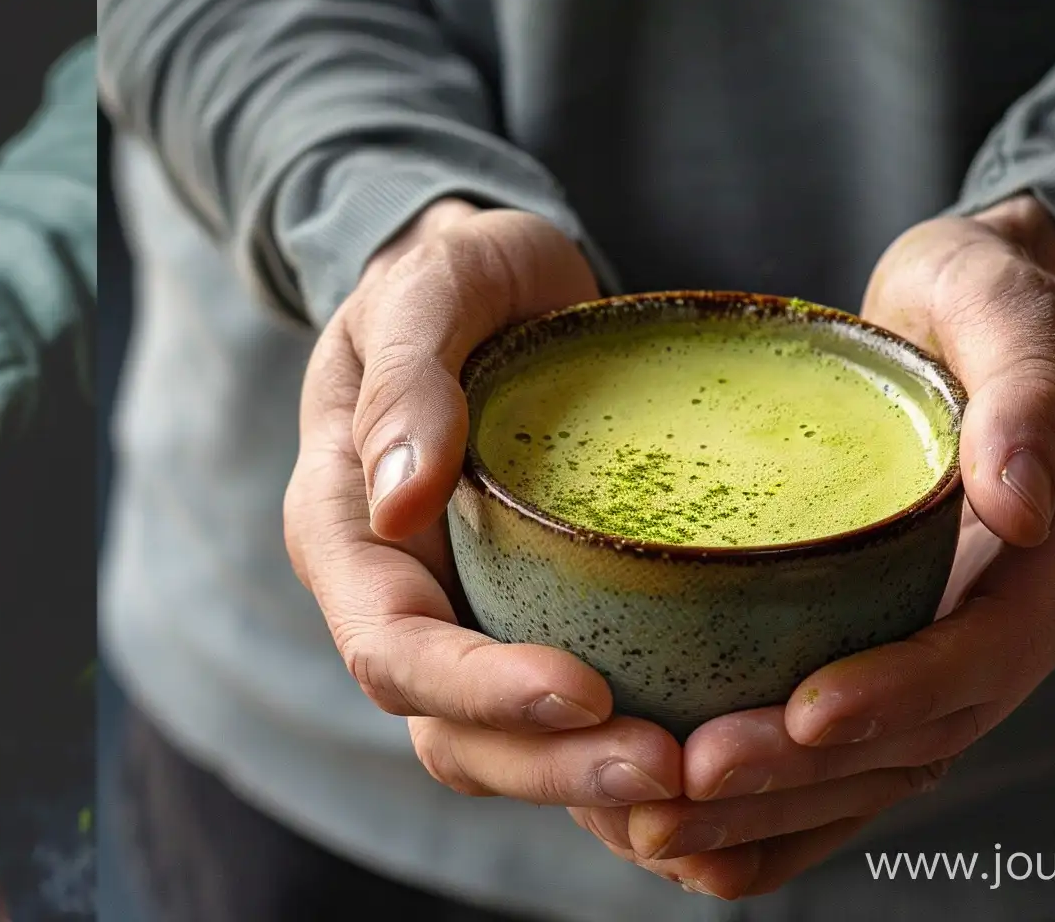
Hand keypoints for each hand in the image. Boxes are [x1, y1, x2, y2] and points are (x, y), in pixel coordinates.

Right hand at [283, 203, 698, 808]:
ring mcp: (463, 621)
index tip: (586, 690)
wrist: (495, 279)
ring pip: (506, 750)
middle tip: (672, 771)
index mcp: (344, 531)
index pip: (391, 648)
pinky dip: (620, 761)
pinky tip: (711, 762)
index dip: (479, 689)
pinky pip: (566, 724)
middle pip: (449, 730)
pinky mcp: (531, 626)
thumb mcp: (426, 289)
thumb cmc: (452, 273)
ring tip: (697, 780)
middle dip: (552, 766)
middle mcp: (395, 597)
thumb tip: (397, 492)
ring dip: (589, 782)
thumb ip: (407, 377)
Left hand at [578, 198, 1054, 898]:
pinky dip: (796, 804)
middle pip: (933, 728)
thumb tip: (1025, 503)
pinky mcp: (927, 647)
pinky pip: (872, 753)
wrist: (995, 310)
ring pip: (897, 761)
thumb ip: (1027, 395)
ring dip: (787, 807)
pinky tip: (704, 838)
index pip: (990, 647)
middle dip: (813, 770)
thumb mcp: (1007, 306)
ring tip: (667, 828)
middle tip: (691, 783)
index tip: (803, 714)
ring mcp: (988, 643)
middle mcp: (1041, 618)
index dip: (901, 688)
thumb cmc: (988, 292)